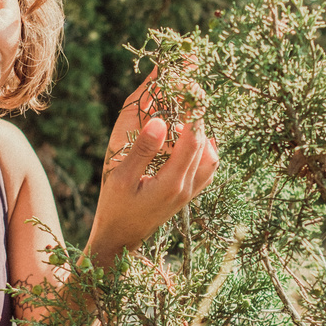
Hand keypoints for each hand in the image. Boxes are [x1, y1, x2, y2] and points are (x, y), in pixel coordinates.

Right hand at [86, 71, 217, 261]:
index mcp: (173, 182)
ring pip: (211, 155)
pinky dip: (201, 148)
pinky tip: (187, 137)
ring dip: (200, 132)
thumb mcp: (120, 177)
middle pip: (204, 143)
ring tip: (183, 113)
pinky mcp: (188, 194)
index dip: (193, 110)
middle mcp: (188, 187)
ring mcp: (191, 192)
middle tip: (186, 89)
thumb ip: (141, 149)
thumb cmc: (114, 208)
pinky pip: (206, 167)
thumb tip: (159, 120)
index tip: (187, 86)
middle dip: (197, 114)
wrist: (119, 240)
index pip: (194, 138)